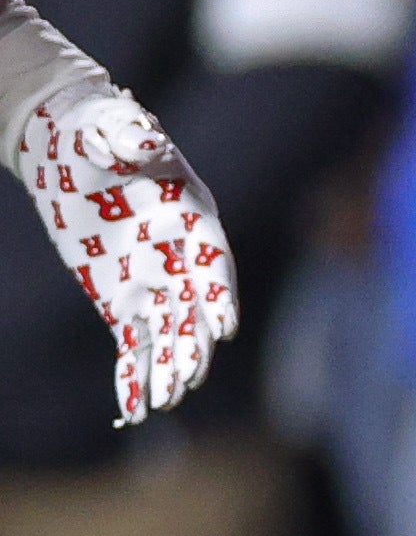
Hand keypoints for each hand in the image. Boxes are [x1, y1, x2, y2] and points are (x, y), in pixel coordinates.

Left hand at [0, 0, 231, 423]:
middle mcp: (180, 253)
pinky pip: (133, 343)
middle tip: (188, 380)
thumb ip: (128, 133)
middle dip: (194, 346)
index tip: (224, 329)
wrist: (70, 143)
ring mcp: (153, 279)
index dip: (221, 295)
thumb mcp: (108, 125)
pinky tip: (134, 410)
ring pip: (169, 333)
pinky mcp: (122, 298)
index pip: (213, 261)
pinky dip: (134, 375)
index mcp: (191, 214)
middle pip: (195, 308)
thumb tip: (142, 142)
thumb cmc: (97, 128)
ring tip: (164, 404)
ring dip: (168, 368)